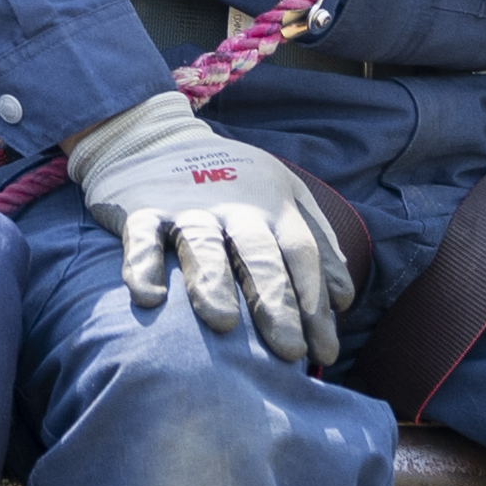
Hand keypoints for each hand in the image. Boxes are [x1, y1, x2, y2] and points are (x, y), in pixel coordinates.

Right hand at [74, 89, 349, 366]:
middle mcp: (234, 205)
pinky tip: (149, 297)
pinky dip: (142, 263)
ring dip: (213, 282)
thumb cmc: (233, 178)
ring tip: (224, 324)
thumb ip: (317, 241)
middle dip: (276, 301)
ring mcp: (187, 206)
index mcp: (273, 204)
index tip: (324, 351)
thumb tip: (344, 300)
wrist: (156, 134)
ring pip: (203, 244)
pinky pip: (141, 235)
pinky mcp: (140, 207)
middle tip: (289, 351)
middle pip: (259, 254)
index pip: (301, 254)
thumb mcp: (285, 194)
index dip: (315, 302)